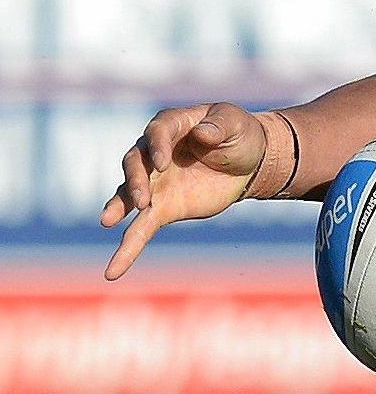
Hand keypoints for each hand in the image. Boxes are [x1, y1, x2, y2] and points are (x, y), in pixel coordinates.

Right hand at [100, 102, 267, 280]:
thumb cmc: (239, 134)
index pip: (157, 132)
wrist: (249, 161)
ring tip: (108, 220)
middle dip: (135, 180)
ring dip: (120, 206)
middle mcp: (154, 154)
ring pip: (128, 195)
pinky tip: (113, 271)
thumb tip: (202, 133)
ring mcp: (154, 183)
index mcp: (172, 125)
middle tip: (141, 199)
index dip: (157, 146)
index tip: (164, 162)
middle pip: (135, 164)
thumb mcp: (235, 122)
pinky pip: (140, 229)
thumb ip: (218, 125)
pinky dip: (127, 249)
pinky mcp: (162, 208)